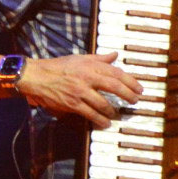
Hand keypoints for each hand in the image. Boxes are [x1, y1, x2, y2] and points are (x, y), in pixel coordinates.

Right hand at [15, 52, 142, 128]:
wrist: (38, 76)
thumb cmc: (59, 66)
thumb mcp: (80, 58)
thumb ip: (99, 58)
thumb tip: (115, 55)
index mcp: (90, 65)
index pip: (116, 72)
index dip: (130, 81)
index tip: (139, 88)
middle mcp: (87, 77)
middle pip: (114, 86)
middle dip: (128, 95)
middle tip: (135, 101)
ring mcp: (80, 91)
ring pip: (103, 103)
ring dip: (114, 110)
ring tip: (120, 114)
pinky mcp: (73, 104)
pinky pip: (90, 113)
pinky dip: (100, 119)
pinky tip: (106, 123)